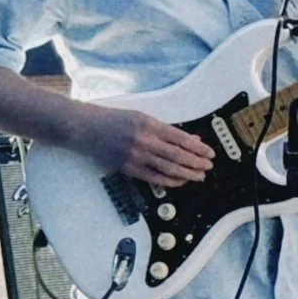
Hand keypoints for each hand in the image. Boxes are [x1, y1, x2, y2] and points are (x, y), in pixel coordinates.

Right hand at [76, 104, 213, 188]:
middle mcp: (144, 141)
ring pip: (167, 169)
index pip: (180, 138)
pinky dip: (169, 181)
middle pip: (177, 155)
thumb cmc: (116, 120)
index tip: (210, 153)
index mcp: (149, 124)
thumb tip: (191, 139)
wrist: (87, 129)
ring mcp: (136, 156)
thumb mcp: (143, 118)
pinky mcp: (128, 168)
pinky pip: (153, 178)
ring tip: (199, 176)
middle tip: (208, 166)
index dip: (198, 148)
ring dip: (187, 174)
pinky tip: (180, 181)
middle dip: (196, 162)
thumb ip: (167, 129)